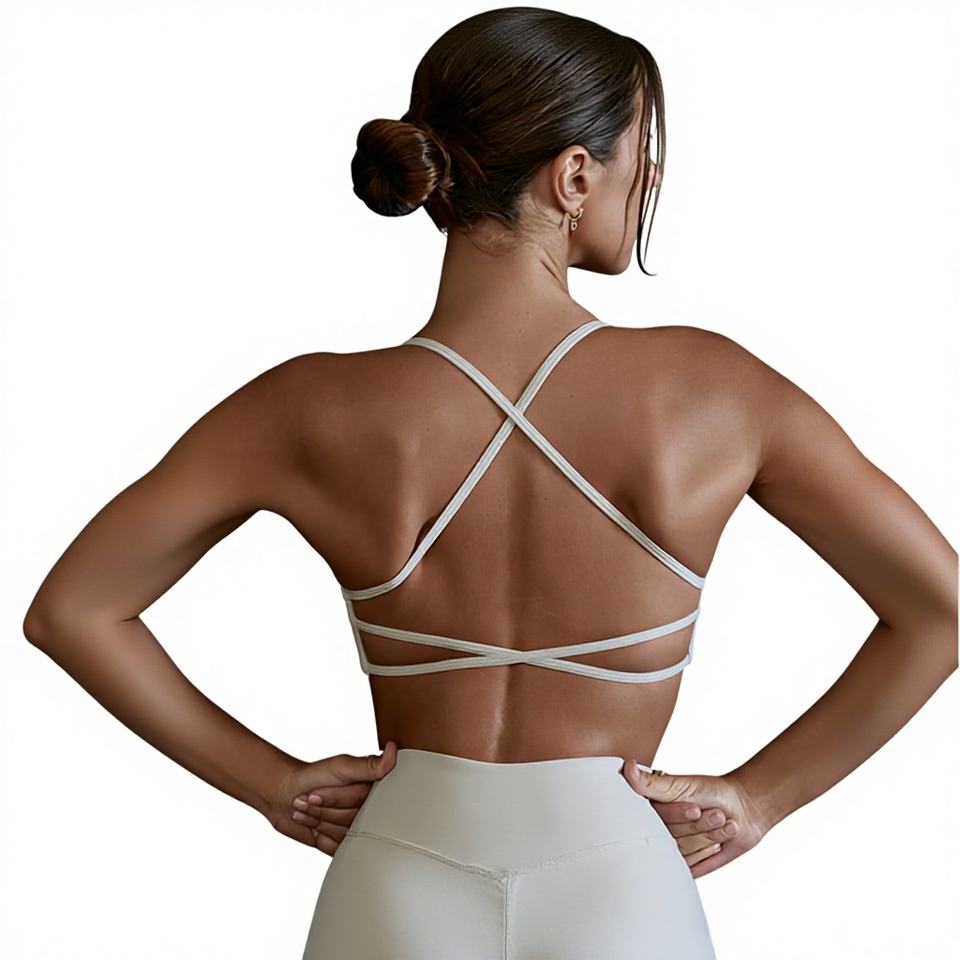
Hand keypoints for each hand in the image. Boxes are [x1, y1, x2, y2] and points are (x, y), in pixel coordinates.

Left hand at [264, 741, 397, 855]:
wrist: (284, 795)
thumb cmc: (311, 776)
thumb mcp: (341, 767)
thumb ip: (368, 766)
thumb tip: (392, 751)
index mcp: (372, 787)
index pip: (365, 803)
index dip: (339, 798)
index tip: (320, 789)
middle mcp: (368, 807)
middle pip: (354, 821)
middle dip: (326, 810)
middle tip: (311, 797)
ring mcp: (356, 826)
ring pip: (345, 837)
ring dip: (320, 822)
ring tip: (309, 808)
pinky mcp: (344, 842)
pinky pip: (339, 850)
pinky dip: (322, 839)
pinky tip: (314, 826)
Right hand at [621, 759, 771, 878]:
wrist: (745, 809)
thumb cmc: (713, 791)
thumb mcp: (682, 784)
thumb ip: (652, 784)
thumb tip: (627, 767)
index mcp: (652, 807)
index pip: (655, 820)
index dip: (678, 815)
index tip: (696, 807)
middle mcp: (657, 827)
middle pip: (672, 837)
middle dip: (699, 825)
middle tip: (717, 814)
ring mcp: (671, 846)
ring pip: (683, 852)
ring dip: (709, 836)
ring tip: (723, 822)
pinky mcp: (685, 862)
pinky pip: (690, 868)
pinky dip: (709, 852)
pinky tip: (719, 840)